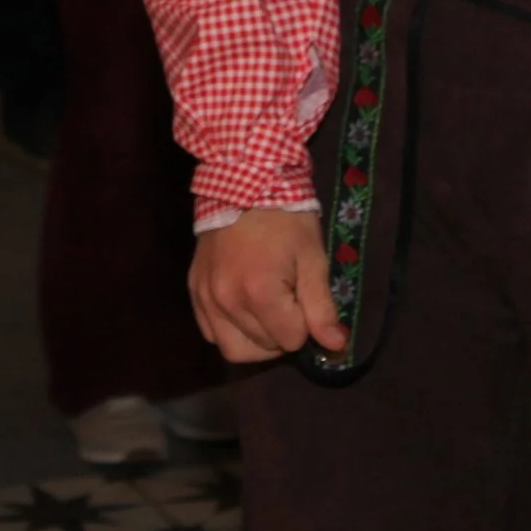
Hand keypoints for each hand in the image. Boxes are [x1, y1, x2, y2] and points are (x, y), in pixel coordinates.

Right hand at [187, 207, 345, 363]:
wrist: (243, 182)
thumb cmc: (285, 218)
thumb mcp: (312, 258)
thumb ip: (322, 307)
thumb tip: (336, 346)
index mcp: (259, 293)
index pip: (291, 341)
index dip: (305, 324)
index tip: (304, 296)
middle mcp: (227, 301)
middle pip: (264, 347)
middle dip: (283, 333)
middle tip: (290, 303)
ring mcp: (206, 297)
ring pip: (234, 348)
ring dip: (256, 340)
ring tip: (267, 314)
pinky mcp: (194, 290)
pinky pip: (211, 332)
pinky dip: (230, 331)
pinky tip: (243, 311)